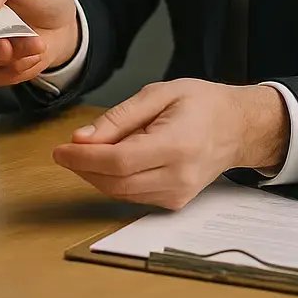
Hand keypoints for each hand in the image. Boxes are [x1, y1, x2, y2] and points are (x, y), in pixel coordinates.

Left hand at [52, 79, 288, 209]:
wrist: (237, 127)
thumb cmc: (202, 104)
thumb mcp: (158, 94)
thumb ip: (119, 118)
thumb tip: (82, 140)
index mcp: (177, 145)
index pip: (119, 162)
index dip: (83, 159)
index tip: (60, 149)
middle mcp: (179, 177)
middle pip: (116, 183)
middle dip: (83, 168)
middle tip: (65, 151)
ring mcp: (178, 195)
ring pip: (120, 194)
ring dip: (95, 176)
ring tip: (87, 152)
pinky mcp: (175, 202)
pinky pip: (132, 196)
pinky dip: (113, 181)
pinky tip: (110, 162)